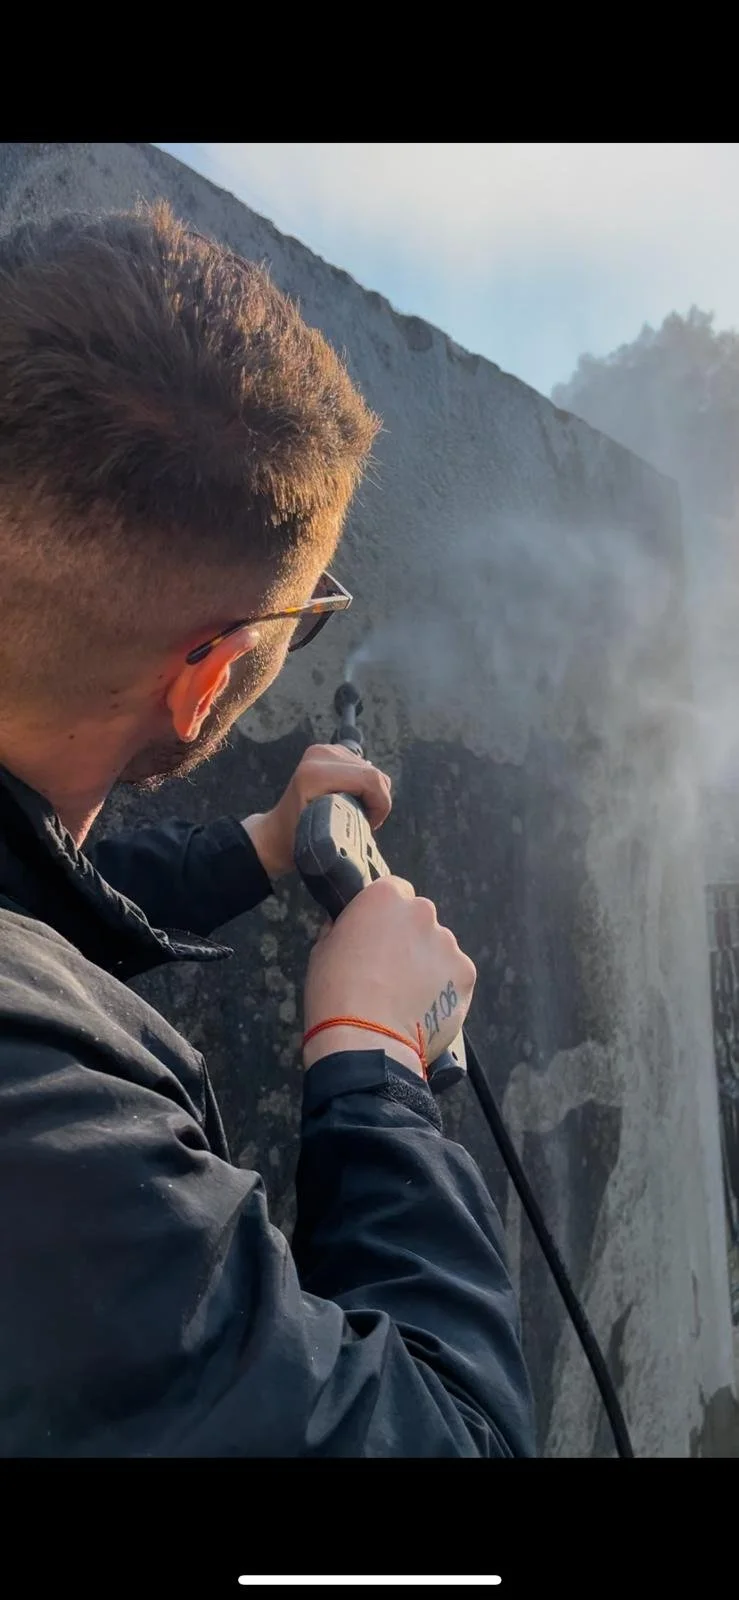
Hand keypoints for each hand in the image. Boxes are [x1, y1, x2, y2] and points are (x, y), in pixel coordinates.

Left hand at [243, 744, 391, 880]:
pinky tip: (351, 799)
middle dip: (377, 801)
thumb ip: (352, 821)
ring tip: (356, 812)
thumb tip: (374, 816)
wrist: (276, 833)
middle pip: (374, 774)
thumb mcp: (325, 838)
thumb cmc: (296, 841)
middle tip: (364, 821)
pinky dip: (365, 785)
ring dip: (371, 794)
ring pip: (372, 770)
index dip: (379, 805)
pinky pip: (363, 766)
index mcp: (315, 774)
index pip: (370, 780)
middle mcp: (320, 755)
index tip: (370, 825)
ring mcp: (324, 750)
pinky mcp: (329, 752)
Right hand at [303, 876, 475, 1077]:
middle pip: (420, 919)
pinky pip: (454, 977)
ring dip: (427, 965)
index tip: (377, 937)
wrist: (367, 1039)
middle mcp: (422, 912)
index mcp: (385, 897)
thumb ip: (344, 928)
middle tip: (389, 971)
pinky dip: (444, 990)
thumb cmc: (335, 992)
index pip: (394, 891)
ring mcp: (448, 943)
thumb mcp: (323, 949)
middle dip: (409, 939)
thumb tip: (352, 929)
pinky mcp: (466, 973)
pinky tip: (423, 1009)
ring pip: (439, 949)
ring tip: (406, 998)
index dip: (384, 916)